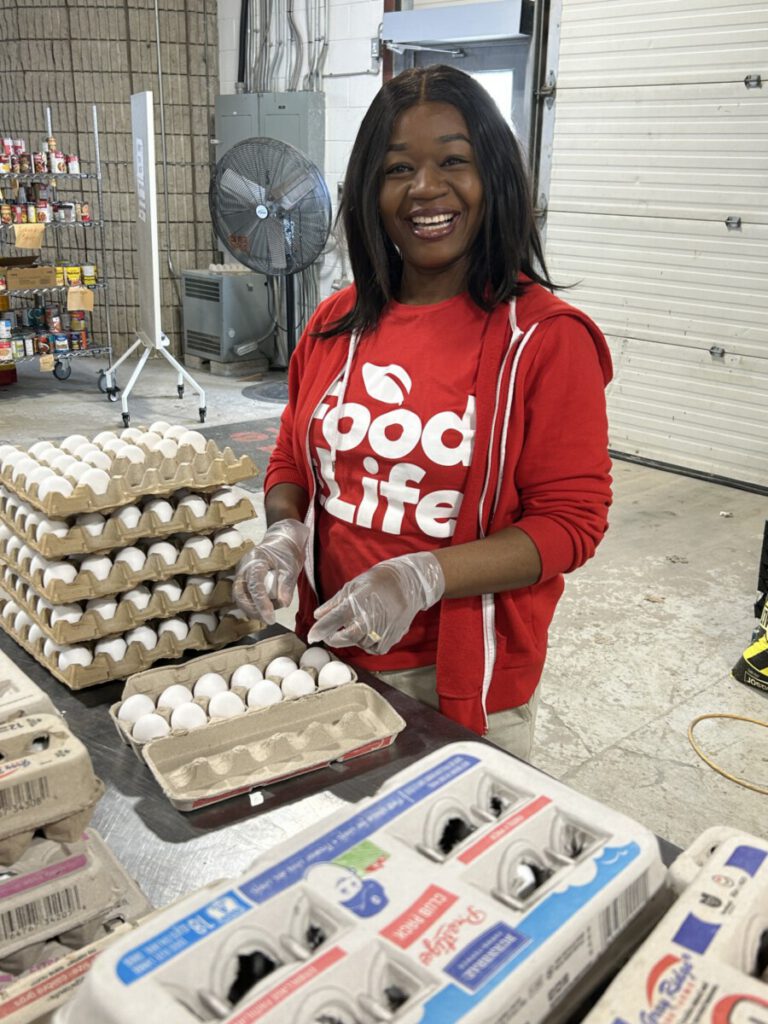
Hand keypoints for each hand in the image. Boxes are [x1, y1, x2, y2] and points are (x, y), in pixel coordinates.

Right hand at [232, 519, 309, 623]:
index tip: (270, 617)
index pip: (255, 585)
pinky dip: (251, 605)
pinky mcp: (243, 578)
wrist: (281, 540)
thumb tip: (283, 604)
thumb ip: (287, 586)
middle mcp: (244, 566)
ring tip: (268, 616)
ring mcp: (241, 572)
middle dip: (253, 610)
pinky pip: (243, 594)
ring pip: (239, 596)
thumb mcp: (291, 567)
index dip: (261, 604)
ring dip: (251, 609)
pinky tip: (264, 610)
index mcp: (256, 560)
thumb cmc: (286, 551)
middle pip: (240, 594)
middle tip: (268, 620)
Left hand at [307, 551, 444, 653]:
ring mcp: (380, 631)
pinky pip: (372, 648)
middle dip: (333, 638)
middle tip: (331, 633)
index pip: (332, 622)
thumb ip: (334, 603)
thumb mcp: (353, 586)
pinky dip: (367, 642)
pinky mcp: (390, 639)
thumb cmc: (379, 581)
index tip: (311, 636)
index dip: (319, 631)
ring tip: (360, 621)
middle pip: (343, 639)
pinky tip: (371, 629)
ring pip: (358, 644)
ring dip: (353, 637)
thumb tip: (318, 615)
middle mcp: (368, 619)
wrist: (409, 584)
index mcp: (356, 603)